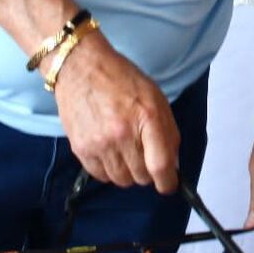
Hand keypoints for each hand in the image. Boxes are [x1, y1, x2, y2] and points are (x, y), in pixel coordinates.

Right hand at [51, 32, 180, 194]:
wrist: (80, 67)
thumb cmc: (121, 79)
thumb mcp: (155, 97)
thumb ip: (168, 132)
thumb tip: (173, 165)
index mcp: (147, 117)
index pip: (161, 165)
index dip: (168, 182)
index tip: (168, 184)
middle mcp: (123, 134)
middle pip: (142, 177)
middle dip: (147, 171)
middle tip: (143, 155)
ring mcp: (100, 143)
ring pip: (121, 180)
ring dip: (128, 172)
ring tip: (124, 150)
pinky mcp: (81, 149)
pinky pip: (101, 176)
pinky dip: (109, 170)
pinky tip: (109, 151)